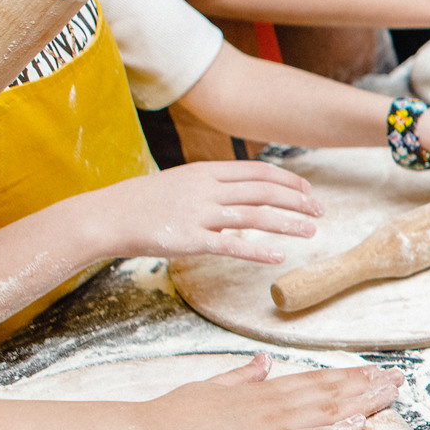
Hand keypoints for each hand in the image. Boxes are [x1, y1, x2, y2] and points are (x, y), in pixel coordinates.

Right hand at [76, 161, 322, 262]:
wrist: (109, 215)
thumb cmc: (146, 201)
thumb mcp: (183, 183)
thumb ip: (214, 187)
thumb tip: (244, 199)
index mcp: (207, 172)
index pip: (259, 172)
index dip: (289, 181)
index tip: (308, 192)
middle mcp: (207, 190)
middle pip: (264, 192)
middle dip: (298, 202)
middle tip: (321, 212)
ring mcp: (199, 214)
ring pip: (255, 217)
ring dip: (288, 224)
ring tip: (311, 232)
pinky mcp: (190, 240)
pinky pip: (231, 246)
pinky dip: (259, 251)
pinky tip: (279, 257)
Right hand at [136, 354, 404, 429]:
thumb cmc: (172, 415)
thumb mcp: (211, 387)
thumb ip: (241, 376)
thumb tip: (263, 360)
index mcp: (260, 391)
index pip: (313, 380)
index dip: (346, 376)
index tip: (373, 370)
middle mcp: (272, 403)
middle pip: (329, 392)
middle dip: (366, 385)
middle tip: (400, 378)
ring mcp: (270, 425)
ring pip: (327, 410)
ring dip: (363, 402)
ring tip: (392, 393)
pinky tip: (360, 423)